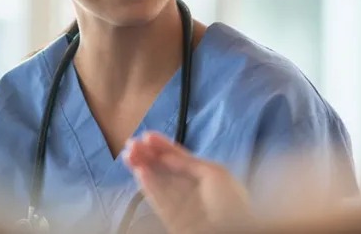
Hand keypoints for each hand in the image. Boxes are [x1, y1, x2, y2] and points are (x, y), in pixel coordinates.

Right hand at [123, 132, 251, 233]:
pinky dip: (148, 185)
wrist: (230, 232)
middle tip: (131, 144)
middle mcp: (192, 188)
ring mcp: (182, 204)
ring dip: (143, 167)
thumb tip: (167, 157)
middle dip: (148, 155)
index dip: (164, 146)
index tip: (147, 135)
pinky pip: (157, 200)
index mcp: (206, 176)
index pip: (180, 158)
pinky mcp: (172, 219)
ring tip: (129, 155)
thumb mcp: (215, 174)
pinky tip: (139, 172)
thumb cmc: (232, 203)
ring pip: (158, 182)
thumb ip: (189, 163)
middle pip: (166, 169)